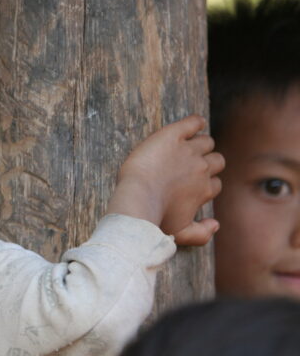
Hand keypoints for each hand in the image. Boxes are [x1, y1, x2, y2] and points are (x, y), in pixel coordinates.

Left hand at [106, 115, 224, 245]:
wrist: (137, 199)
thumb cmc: (154, 219)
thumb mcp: (179, 233)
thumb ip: (201, 234)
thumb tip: (216, 225)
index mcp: (204, 190)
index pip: (214, 182)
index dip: (204, 183)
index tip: (191, 184)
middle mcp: (201, 168)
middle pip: (217, 160)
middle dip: (208, 162)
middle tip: (190, 164)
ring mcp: (188, 151)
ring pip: (206, 141)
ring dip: (200, 143)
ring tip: (187, 145)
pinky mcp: (172, 136)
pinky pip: (193, 122)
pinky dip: (196, 122)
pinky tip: (195, 123)